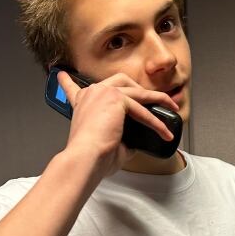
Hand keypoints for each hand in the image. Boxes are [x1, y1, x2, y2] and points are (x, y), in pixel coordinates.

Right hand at [57, 71, 179, 176]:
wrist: (85, 160)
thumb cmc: (91, 157)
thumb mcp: (107, 144)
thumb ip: (121, 137)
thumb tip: (135, 143)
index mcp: (82, 104)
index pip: (73, 88)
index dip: (67, 82)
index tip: (63, 75)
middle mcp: (91, 94)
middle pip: (120, 81)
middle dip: (140, 89)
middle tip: (155, 100)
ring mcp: (103, 93)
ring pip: (137, 91)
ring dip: (157, 99)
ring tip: (171, 107)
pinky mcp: (115, 98)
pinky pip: (142, 108)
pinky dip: (155, 120)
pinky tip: (163, 131)